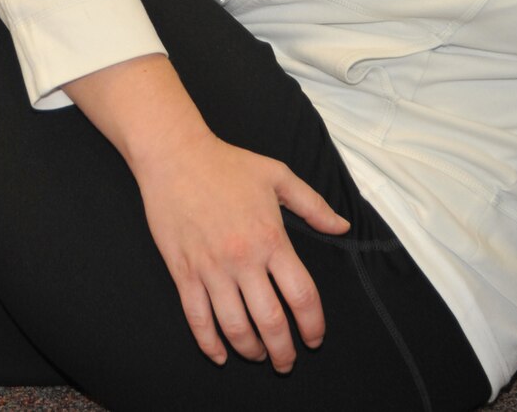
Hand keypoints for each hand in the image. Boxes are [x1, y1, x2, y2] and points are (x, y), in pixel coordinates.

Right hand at [131, 128, 348, 373]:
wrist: (174, 154)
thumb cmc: (227, 163)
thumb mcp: (277, 175)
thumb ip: (313, 204)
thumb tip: (342, 227)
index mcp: (271, 239)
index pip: (302, 296)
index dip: (313, 325)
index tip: (314, 338)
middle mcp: (243, 260)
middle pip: (270, 321)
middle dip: (283, 351)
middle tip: (287, 362)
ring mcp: (210, 268)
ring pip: (234, 327)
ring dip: (250, 350)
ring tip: (258, 355)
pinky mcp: (183, 271)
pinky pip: (197, 318)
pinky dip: (208, 343)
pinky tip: (220, 354)